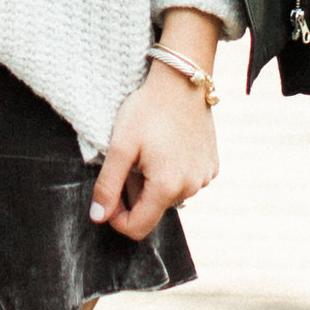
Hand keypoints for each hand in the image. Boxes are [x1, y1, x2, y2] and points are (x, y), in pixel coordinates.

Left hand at [90, 67, 219, 240]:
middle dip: (135, 193)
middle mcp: (190, 188)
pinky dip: (173, 172)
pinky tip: (168, 146)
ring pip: (169, 196)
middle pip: (153, 210)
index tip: (108, 195)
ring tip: (150, 150)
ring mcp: (204, 178)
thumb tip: (98, 217)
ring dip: (154, 182)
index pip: (137, 228)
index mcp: (166, 187)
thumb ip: (108, 185)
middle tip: (130, 160)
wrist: (181, 81)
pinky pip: (186, 181)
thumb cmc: (148, 110)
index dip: (116, 217)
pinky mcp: (212, 166)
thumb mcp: (120, 146)